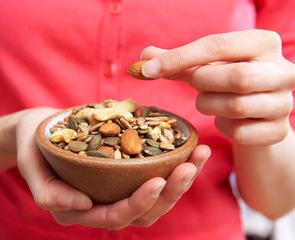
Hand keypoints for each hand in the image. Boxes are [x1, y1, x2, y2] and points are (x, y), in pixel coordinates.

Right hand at [16, 108, 209, 228]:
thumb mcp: (30, 165)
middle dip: (171, 193)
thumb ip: (47, 192)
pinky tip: (192, 146)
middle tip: (188, 167)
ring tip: (199, 154)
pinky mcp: (126, 170)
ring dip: (181, 179)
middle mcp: (103, 203)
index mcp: (80, 210)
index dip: (138, 204)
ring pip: (157, 195)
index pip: (115, 217)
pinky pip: (155, 172)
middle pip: (145, 212)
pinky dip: (176, 162)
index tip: (157, 181)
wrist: (39, 129)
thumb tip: (82, 205)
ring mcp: (117, 187)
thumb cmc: (33, 146)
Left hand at [140, 29, 294, 144]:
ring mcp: (285, 103)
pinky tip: (223, 119)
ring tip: (209, 101)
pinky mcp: (279, 131)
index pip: (217, 45)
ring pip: (236, 107)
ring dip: (209, 105)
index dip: (178, 58)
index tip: (147, 69)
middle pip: (235, 77)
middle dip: (203, 83)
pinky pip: (240, 132)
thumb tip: (143, 56)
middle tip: (195, 85)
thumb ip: (178, 61)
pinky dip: (222, 127)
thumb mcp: (206, 66)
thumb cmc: (227, 81)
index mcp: (264, 43)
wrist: (258, 110)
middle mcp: (284, 71)